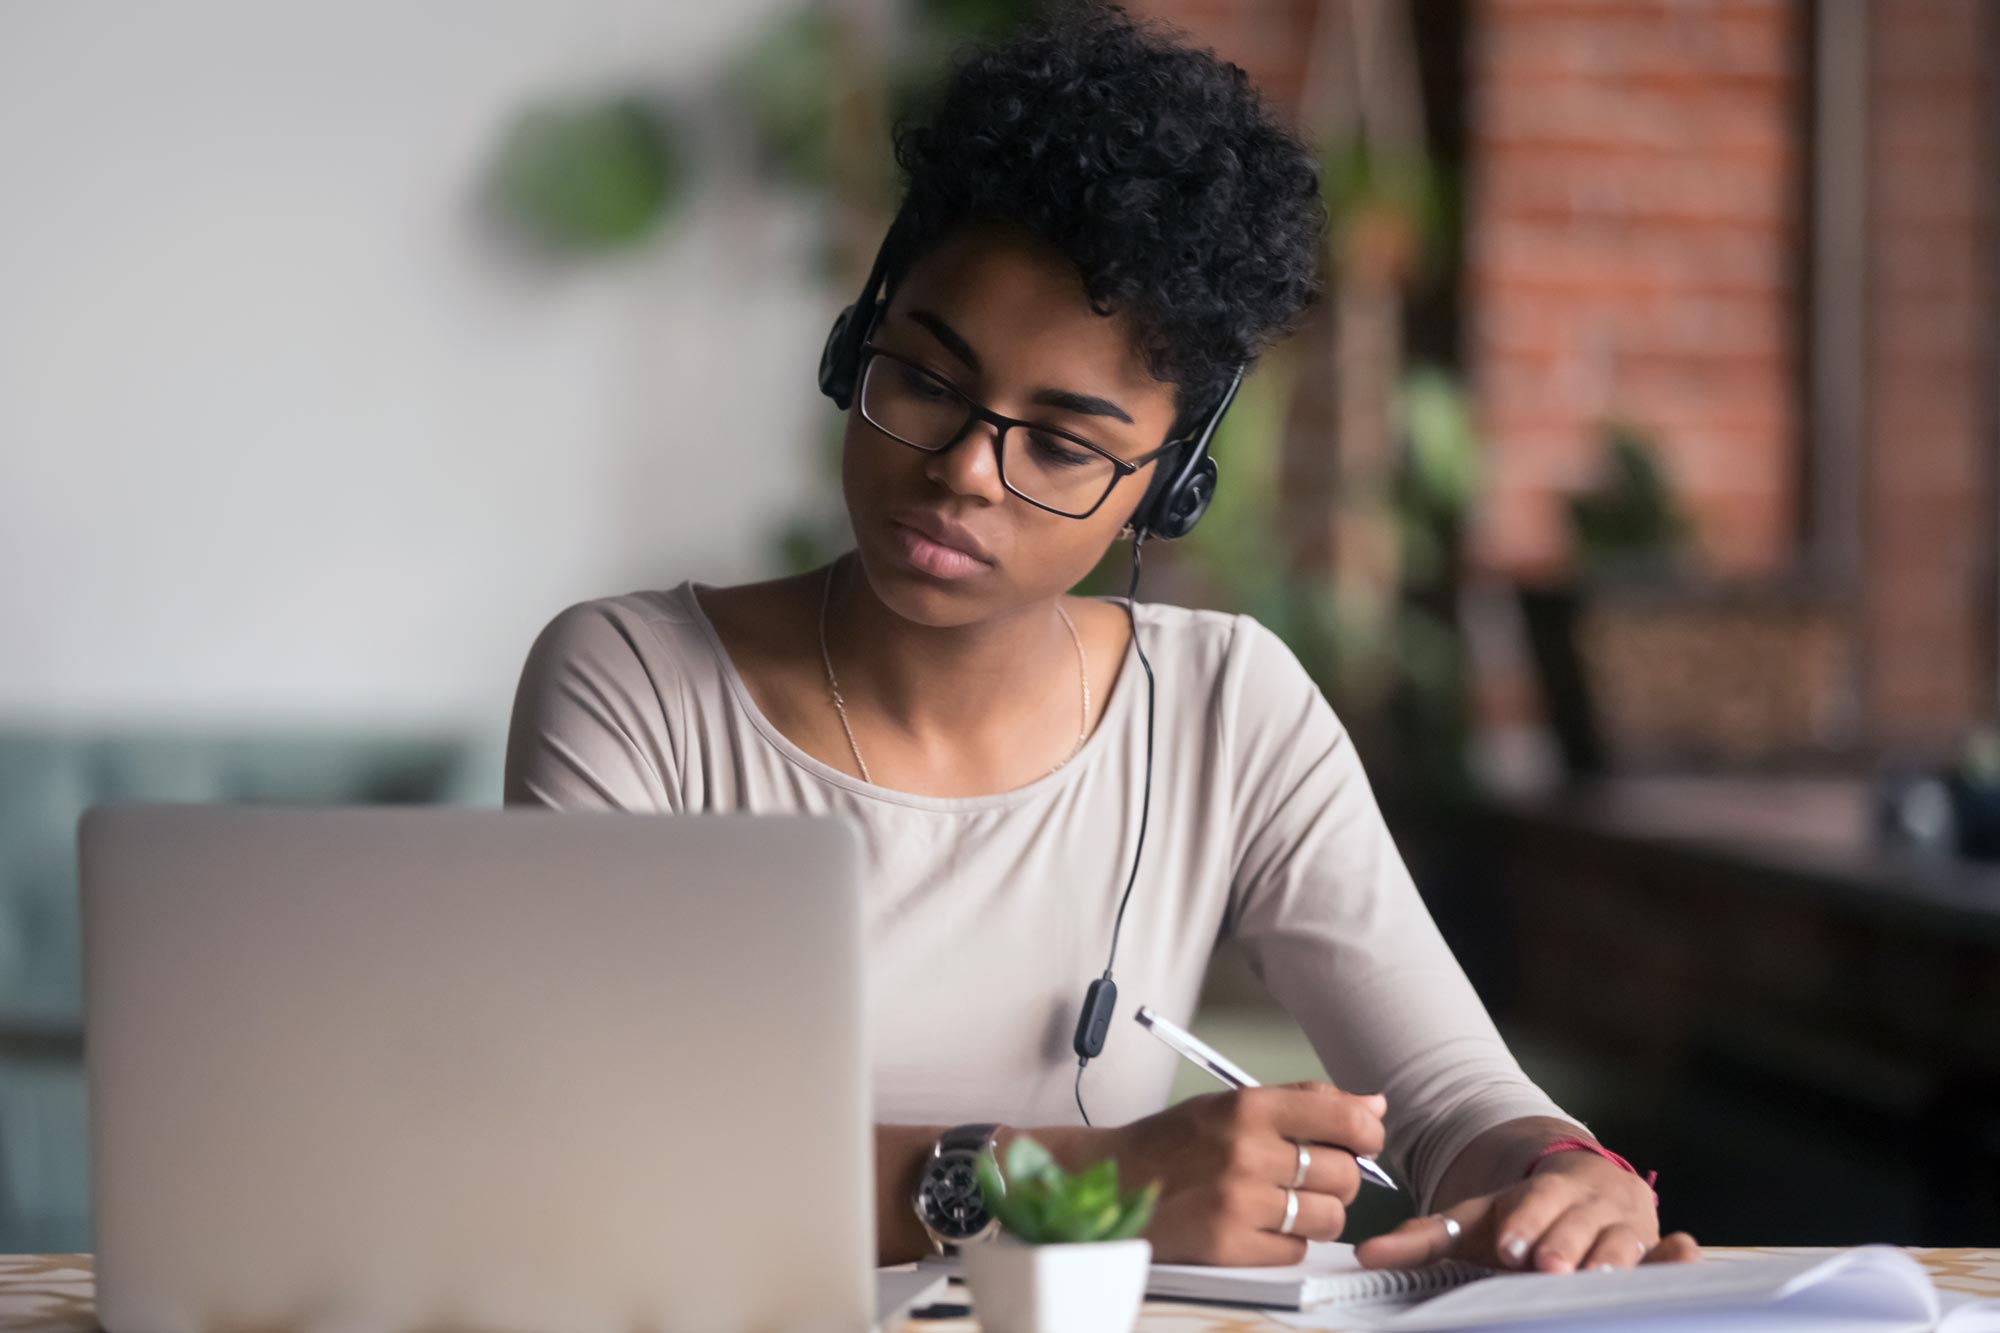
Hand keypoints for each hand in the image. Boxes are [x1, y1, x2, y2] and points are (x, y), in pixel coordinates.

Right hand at [1098, 1080, 1387, 1265]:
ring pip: (1329, 1217)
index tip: (1362, 1141)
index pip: (1345, 1118)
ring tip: (1285, 1204)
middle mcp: (1246, 1151)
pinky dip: (1286, 1242)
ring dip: (1317, 1215)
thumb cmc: (1172, 1143)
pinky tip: (1259, 1226)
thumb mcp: (1230, 1104)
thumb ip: (1304, 1101)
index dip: (1367, 1134)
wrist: (1109, 1180)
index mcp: (1248, 1107)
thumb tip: (1373, 1106)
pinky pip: (1296, 1250)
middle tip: (1310, 1178)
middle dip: (1338, 1180)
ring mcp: (1237, 1201)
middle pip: (1344, 1175)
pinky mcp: (1228, 1245)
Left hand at [1355, 1149, 1699, 1273]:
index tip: (1511, 1246)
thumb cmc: (1522, 1218)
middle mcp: (1585, 1204)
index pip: (1530, 1206)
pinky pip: (1668, 1252)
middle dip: (1564, 1246)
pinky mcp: (1654, 1245)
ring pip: (1622, 1241)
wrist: (1582, 1188)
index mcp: (1540, 1193)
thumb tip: (1365, 1257)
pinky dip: (1677, 1256)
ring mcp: (1624, 1225)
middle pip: (1576, 1225)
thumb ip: (1423, 1240)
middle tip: (1549, 1268)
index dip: (1525, 1223)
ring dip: (1614, 1257)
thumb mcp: (1475, 1222)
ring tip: (1600, 1278)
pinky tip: (1685, 1252)